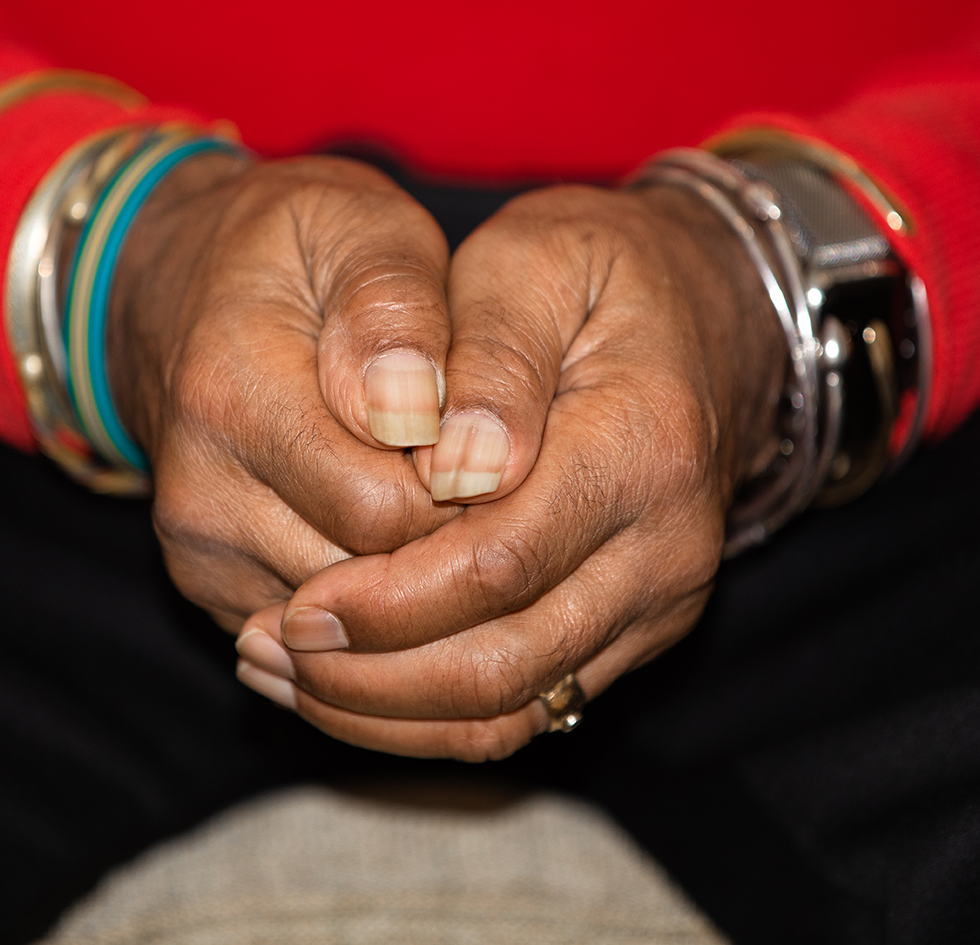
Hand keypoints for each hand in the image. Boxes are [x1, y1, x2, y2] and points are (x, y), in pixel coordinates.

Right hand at [109, 154, 460, 631]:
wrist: (179, 284)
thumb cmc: (295, 249)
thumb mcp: (356, 226)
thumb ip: (392, 308)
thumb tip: (414, 416)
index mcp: (233, 396)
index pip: (392, 510)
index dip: (468, 487)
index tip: (495, 433)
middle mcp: (201, 495)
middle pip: (375, 583)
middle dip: (450, 539)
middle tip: (485, 466)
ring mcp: (201, 554)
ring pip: (357, 627)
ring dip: (419, 576)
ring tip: (444, 489)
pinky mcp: (215, 592)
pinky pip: (329, 641)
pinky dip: (380, 602)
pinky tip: (402, 530)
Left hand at [234, 181, 785, 757]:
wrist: (710, 312)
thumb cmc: (598, 273)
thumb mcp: (536, 264)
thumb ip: (492, 360)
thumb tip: (452, 468)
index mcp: (642, 452)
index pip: (501, 564)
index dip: (388, 600)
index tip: (297, 606)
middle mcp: (664, 550)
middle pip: (505, 664)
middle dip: (371, 675)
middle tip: (269, 647)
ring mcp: (654, 604)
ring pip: (513, 710)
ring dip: (387, 711)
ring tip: (282, 673)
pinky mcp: (629, 632)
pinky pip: (527, 709)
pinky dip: (428, 714)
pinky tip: (341, 684)